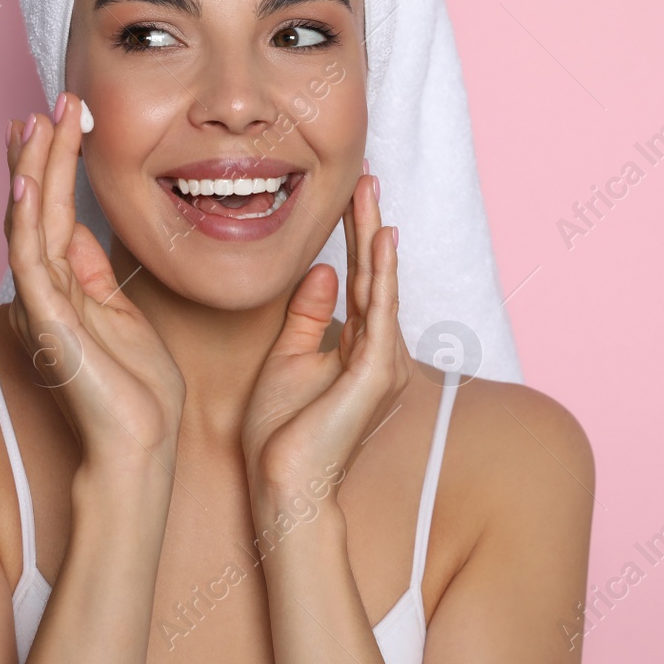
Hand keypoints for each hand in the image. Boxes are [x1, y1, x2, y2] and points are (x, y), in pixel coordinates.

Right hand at [5, 92, 184, 470]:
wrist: (140, 444)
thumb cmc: (135, 389)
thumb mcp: (118, 312)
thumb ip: (93, 272)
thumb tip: (77, 230)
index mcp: (61, 286)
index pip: (51, 211)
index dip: (50, 164)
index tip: (55, 118)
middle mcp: (43, 291)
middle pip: (34, 208)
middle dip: (39, 153)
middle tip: (48, 103)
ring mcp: (41, 306)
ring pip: (28, 225)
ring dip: (32, 172)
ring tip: (36, 123)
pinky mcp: (49, 325)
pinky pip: (31, 266)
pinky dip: (26, 223)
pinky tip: (28, 185)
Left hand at [240, 170, 412, 502]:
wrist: (282, 485)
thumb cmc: (280, 434)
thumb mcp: (287, 359)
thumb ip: (307, 317)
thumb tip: (322, 271)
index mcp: (359, 351)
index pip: (356, 282)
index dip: (353, 239)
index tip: (348, 197)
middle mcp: (380, 353)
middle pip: (373, 276)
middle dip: (368, 226)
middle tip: (365, 178)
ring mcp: (382, 363)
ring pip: (380, 286)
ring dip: (374, 237)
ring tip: (370, 193)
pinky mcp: (376, 374)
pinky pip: (379, 313)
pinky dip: (379, 274)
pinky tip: (379, 241)